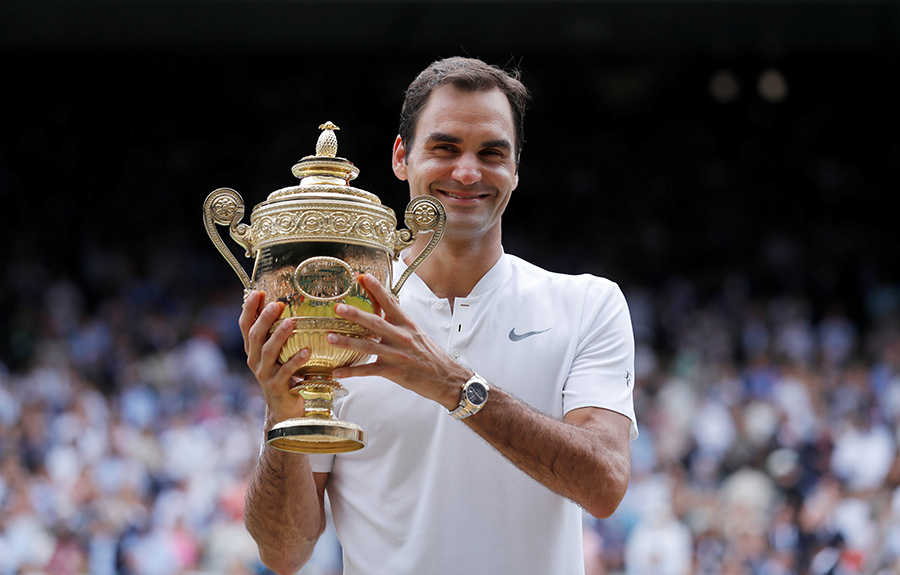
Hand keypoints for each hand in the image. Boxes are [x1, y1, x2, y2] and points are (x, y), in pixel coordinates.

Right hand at [239, 291, 310, 425]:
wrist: (283, 408)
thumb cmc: (283, 375)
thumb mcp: (275, 353)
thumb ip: (274, 333)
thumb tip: (279, 303)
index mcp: (253, 349)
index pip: (245, 326)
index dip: (249, 309)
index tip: (257, 293)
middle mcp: (255, 360)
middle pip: (255, 336)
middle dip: (264, 319)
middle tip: (276, 304)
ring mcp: (265, 374)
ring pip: (269, 352)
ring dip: (280, 336)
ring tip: (291, 322)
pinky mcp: (278, 386)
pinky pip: (286, 372)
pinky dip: (296, 360)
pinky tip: (306, 351)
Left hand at [327, 274, 469, 409]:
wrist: (447, 378)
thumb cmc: (432, 356)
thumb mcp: (417, 333)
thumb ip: (400, 320)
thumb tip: (387, 303)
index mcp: (407, 325)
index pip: (390, 302)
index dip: (376, 289)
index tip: (363, 277)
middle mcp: (401, 337)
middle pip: (375, 323)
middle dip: (356, 314)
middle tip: (339, 307)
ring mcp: (397, 355)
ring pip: (368, 347)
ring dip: (348, 342)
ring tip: (330, 337)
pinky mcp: (394, 372)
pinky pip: (369, 371)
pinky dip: (352, 372)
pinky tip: (338, 371)